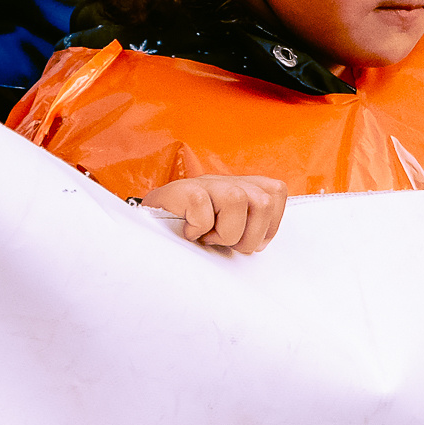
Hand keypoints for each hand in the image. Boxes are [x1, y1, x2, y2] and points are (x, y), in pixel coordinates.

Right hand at [141, 169, 287, 252]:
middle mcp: (226, 180)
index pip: (276, 192)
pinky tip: (189, 232)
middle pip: (263, 202)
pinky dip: (198, 228)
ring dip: (224, 231)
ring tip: (208, 237)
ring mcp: (204, 183)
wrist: (147, 225)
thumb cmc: (192, 232)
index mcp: (242, 186)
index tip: (247, 240)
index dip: (268, 224)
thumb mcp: (227, 230)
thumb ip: (249, 228)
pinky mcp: (182, 191)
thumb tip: (261, 244)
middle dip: (248, 236)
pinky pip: (202, 208)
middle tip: (224, 242)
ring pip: (237, 200)